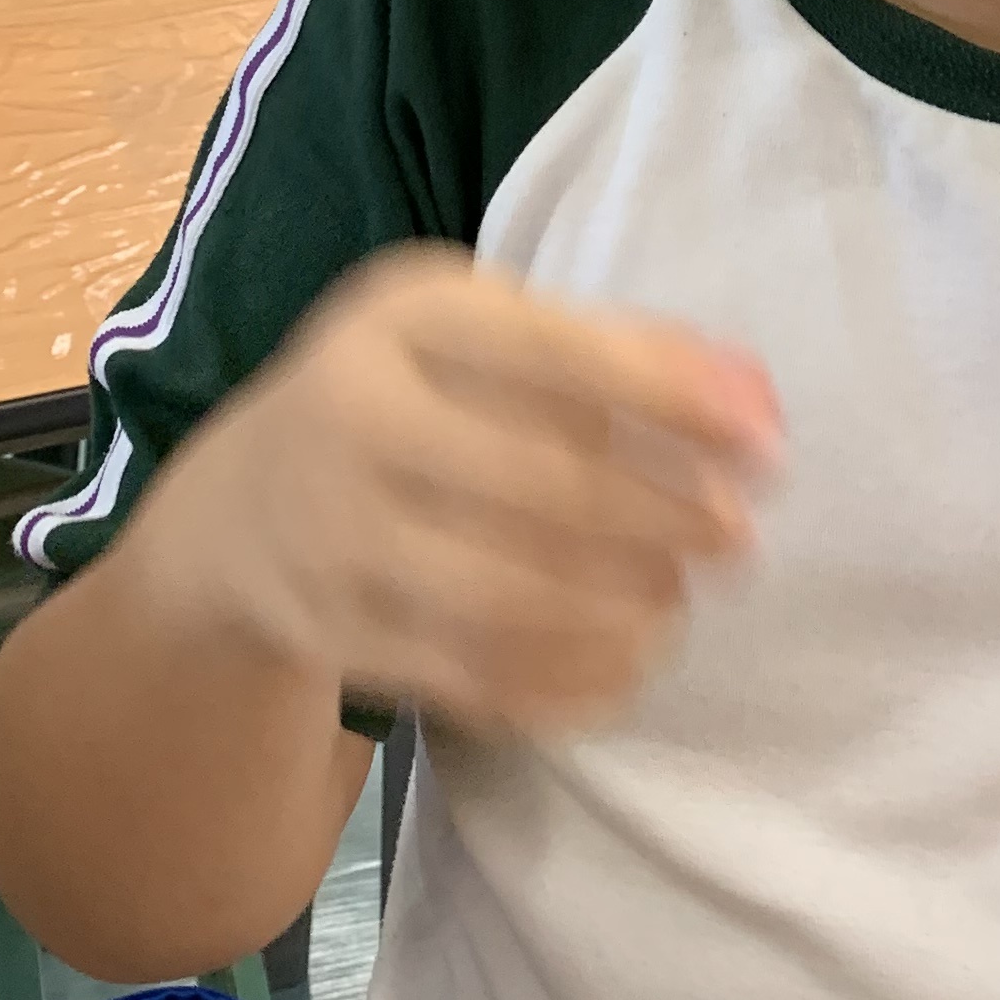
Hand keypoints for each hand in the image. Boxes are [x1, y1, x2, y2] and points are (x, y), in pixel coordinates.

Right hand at [127, 240, 780, 732]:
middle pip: (542, 484)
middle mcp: (354, 417)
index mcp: (403, 318)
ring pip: (506, 596)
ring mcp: (334, 537)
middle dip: (664, 518)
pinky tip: (627, 660)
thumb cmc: (402, 397)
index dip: (674, 400)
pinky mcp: (336, 635)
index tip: (769, 446)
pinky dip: (567, 680)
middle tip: (737, 539)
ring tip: (679, 601)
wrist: (231, 512)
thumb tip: (756, 399)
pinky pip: (470, 676)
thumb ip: (618, 352)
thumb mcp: (479, 334)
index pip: (558, 355)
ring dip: (621, 607)